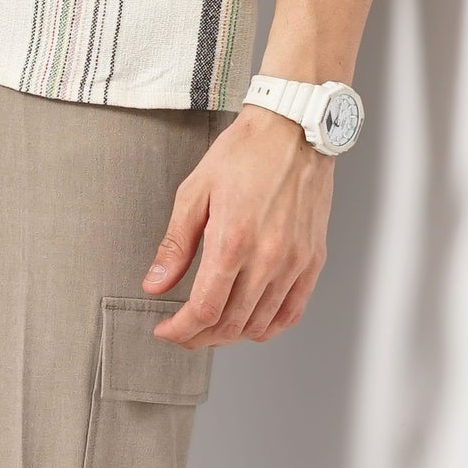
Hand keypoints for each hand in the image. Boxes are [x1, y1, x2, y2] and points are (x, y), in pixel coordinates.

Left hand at [140, 105, 331, 346]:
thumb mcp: (196, 190)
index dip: (180, 329)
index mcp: (233, 241)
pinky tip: (250, 321)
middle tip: (182, 332)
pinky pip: (291, 313)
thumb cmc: (244, 152)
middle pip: (231, 325)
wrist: (293, 130)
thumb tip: (155, 285)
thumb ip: (176, 244)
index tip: (165, 330)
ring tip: (210, 327)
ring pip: (260, 325)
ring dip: (231, 335)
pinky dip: (267, 327)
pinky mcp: (313, 261)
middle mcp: (268, 259)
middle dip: (200, 337)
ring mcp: (294, 264)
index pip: (204, 310)